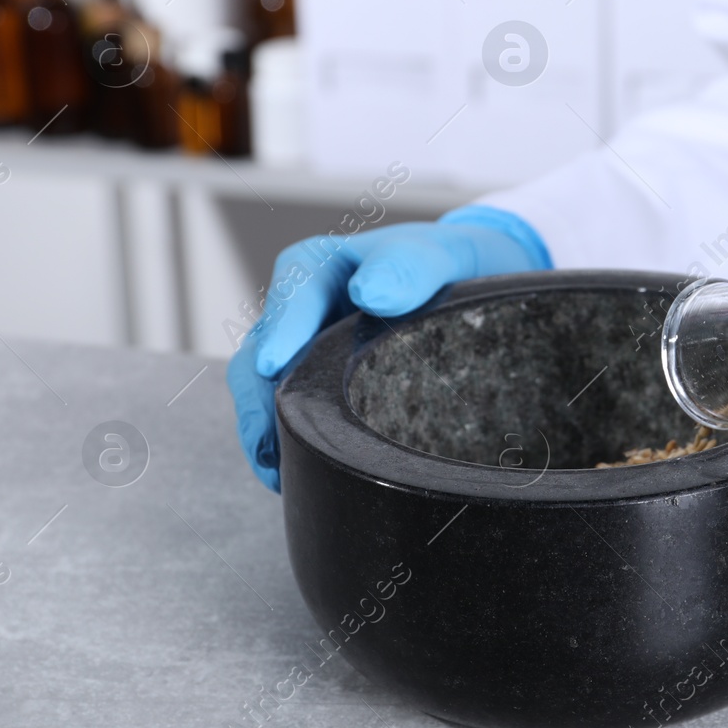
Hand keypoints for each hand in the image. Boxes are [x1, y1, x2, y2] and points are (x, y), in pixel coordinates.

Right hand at [227, 207, 550, 490]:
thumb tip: (371, 292)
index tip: (275, 364)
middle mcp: (299, 313)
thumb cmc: (444, 263)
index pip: (290, 297)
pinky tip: (295, 473)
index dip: (280, 331)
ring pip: (265, 393)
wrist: (469, 287)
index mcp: (317, 269)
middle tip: (270, 442)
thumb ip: (409, 266)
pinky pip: (293, 416)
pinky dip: (289, 444)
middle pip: (261, 354)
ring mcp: (304, 354)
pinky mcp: (319, 389)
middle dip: (259, 400)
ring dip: (267, 432)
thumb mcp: (436, 254)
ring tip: (280, 471)